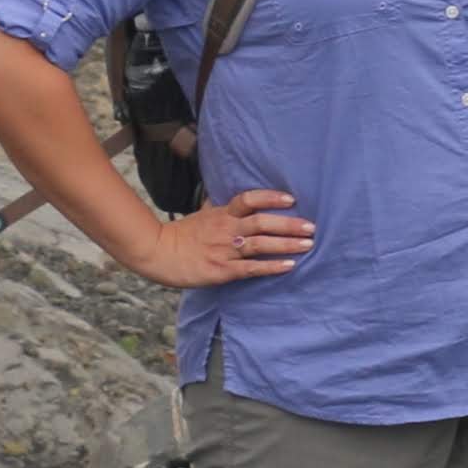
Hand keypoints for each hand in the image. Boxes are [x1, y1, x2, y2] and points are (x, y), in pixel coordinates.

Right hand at [126, 189, 309, 288]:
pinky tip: (289, 266)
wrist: (156, 253)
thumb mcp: (202, 214)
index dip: (270, 197)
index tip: (291, 198)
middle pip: (261, 222)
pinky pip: (251, 268)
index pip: (248, 199)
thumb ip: (221, 206)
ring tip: (308, 244)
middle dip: (288, 224)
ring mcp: (224, 250)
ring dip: (286, 244)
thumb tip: (236, 196)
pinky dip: (271, 266)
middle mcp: (226, 229)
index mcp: (221, 214)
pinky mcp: (221, 270)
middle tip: (311, 226)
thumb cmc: (181, 234)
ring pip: (260, 244)